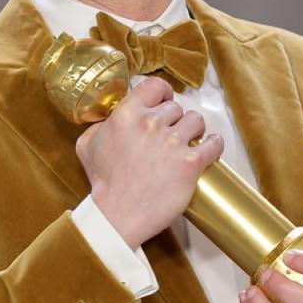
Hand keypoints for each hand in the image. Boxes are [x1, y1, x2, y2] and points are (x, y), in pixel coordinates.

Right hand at [75, 76, 223, 248]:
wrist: (117, 216)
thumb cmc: (104, 184)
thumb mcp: (87, 146)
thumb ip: (99, 125)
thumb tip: (110, 118)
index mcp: (127, 115)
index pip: (155, 86)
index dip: (163, 93)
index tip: (164, 101)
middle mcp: (151, 123)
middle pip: (176, 107)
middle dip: (174, 119)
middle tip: (169, 134)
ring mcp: (172, 143)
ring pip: (196, 120)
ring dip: (193, 129)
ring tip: (188, 141)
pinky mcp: (190, 163)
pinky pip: (213, 144)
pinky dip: (214, 144)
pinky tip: (209, 147)